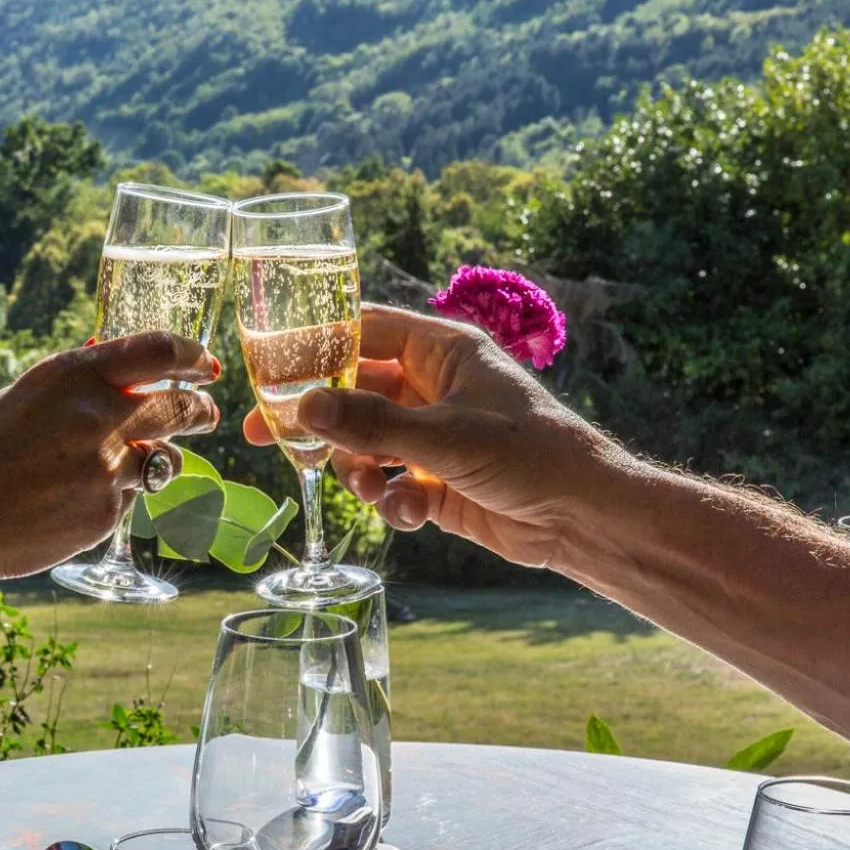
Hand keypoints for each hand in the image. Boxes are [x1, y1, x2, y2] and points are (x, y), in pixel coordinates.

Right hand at [0, 332, 220, 596]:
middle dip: (199, 411)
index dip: (192, 356)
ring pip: (164, 460)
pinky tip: (74, 501)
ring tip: (124, 466)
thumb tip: (124, 375)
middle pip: (179, 408)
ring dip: (156, 460)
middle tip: (205, 413)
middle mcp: (97, 417)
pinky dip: (116, 497)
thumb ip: (77, 389)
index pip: (158, 351)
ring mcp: (107, 470)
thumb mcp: (23, 398)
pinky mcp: (107, 514)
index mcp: (70, 376)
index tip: (205, 364)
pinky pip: (132, 499)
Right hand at [243, 304, 615, 566]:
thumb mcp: (444, 437)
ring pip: (365, 445)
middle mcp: (433, 388)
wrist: (583, 517)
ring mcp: (432, 437)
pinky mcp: (435, 483)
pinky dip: (391, 503)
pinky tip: (411, 515)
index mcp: (442, 351)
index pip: (364, 332)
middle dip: (318, 420)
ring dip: (357, 470)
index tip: (269, 367)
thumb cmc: (530, 454)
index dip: (315, 347)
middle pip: (353, 393)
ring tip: (367, 489)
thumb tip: (302, 407)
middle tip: (265, 435)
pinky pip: (389, 486)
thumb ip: (370, 424)